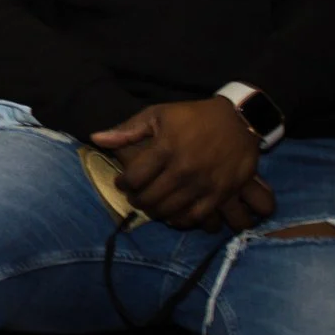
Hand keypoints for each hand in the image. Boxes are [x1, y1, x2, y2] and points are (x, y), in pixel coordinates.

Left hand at [93, 99, 270, 230]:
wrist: (239, 121)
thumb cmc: (193, 116)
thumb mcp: (158, 114)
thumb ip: (127, 130)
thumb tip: (96, 138)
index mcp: (165, 148)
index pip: (134, 178)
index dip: (123, 184)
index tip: (122, 182)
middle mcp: (183, 169)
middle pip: (150, 198)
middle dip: (137, 200)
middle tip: (135, 196)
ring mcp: (203, 184)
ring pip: (170, 210)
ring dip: (156, 211)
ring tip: (151, 204)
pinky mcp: (221, 194)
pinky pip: (196, 217)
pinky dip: (181, 220)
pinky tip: (174, 214)